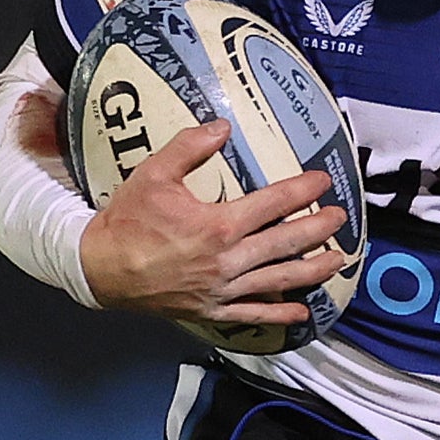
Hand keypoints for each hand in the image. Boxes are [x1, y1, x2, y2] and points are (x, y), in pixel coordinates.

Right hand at [54, 105, 341, 329]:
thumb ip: (189, 147)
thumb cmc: (126, 220)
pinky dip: (279, 314)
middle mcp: (227, 260)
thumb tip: (222, 126)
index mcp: (218, 225)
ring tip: (337, 260)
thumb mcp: (152, 174)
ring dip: (311, 270)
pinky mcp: (211, 309)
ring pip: (278, 280)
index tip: (322, 180)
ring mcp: (222, 289)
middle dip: (318, 229)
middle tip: (340, 217)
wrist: (99, 268)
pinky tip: (301, 312)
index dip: (302, 190)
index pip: (273, 204)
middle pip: (285, 242)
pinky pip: (252, 314)